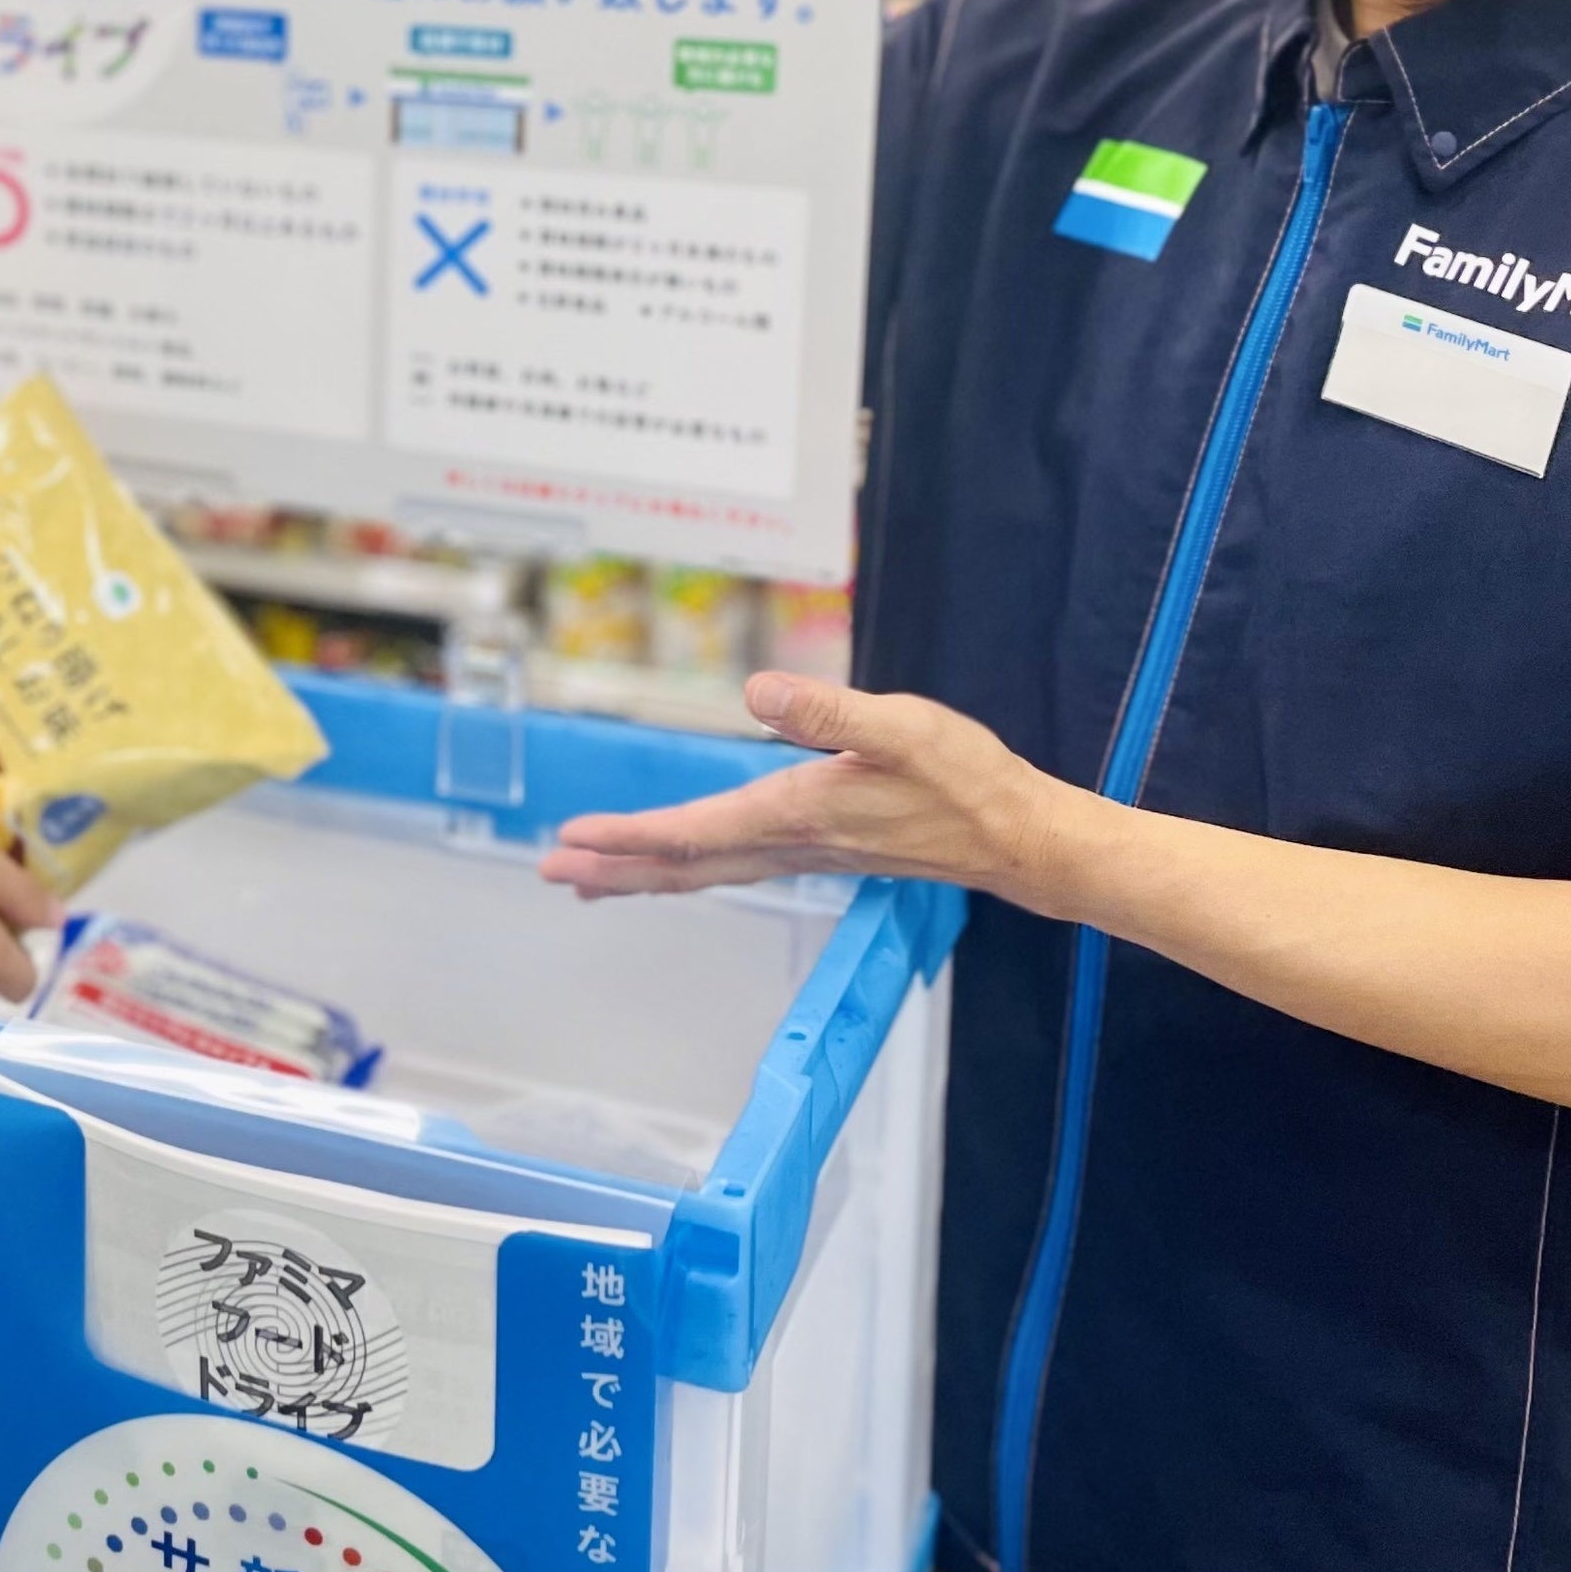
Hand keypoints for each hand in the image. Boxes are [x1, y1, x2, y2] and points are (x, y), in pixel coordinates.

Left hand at [538, 673, 1081, 904]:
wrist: (1018, 837)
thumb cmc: (966, 777)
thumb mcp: (900, 727)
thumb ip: (828, 711)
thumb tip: (757, 691)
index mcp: (798, 813)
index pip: (694, 832)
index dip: (628, 835)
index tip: (570, 840)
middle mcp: (792, 843)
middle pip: (685, 865)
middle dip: (615, 868)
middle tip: (552, 873)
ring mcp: (806, 853)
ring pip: (706, 871)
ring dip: (645, 874)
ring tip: (590, 881)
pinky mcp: (823, 850)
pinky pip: (734, 865)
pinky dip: (689, 867)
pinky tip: (679, 864)